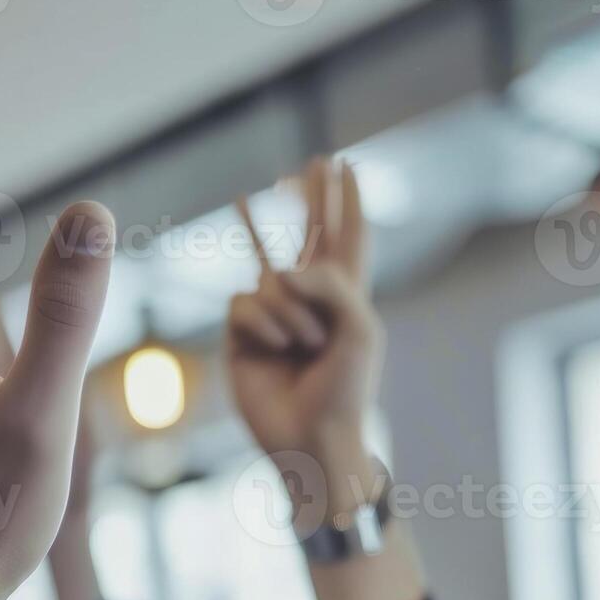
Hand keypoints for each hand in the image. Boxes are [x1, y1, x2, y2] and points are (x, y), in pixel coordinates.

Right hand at [226, 158, 378, 469]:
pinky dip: (263, 326)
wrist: (309, 437)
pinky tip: (274, 351)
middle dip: (310, 197)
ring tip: (303, 349)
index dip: (346, 199)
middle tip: (308, 163)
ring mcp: (272, 313)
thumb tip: (280, 270)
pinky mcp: (240, 332)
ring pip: (269, 277)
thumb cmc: (344, 389)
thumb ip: (330, 283)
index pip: (347, 235)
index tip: (343, 165)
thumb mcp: (358, 328)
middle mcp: (308, 297)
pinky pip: (244, 302)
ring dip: (290, 314)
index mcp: (345, 295)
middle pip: (307, 233)